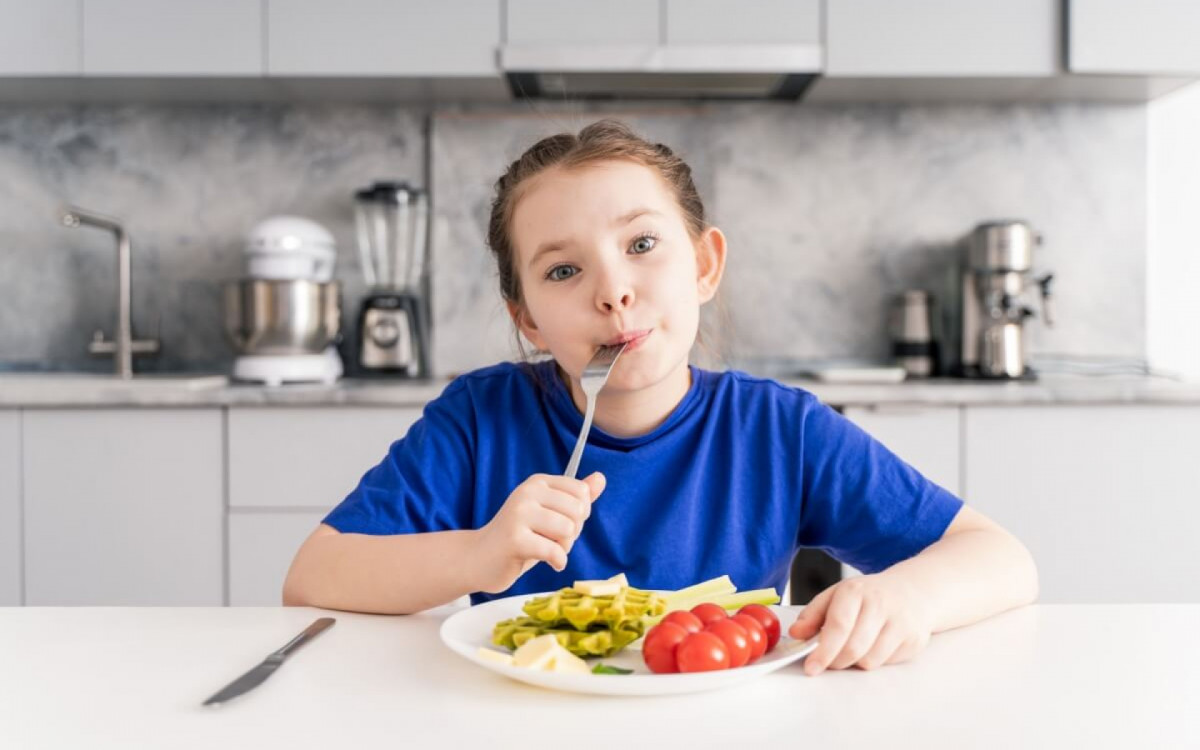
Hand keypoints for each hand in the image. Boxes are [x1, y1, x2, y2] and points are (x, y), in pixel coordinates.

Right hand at [473, 472, 605, 593]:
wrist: (479, 558)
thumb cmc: (520, 536)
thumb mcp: (549, 513)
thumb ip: (576, 497)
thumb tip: (601, 478)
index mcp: (537, 482)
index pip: (581, 491)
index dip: (580, 513)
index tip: (562, 523)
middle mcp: (527, 492)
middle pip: (578, 511)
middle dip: (573, 532)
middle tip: (553, 540)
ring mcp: (519, 514)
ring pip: (568, 529)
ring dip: (564, 547)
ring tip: (547, 549)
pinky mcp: (515, 539)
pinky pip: (554, 550)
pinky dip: (558, 561)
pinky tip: (551, 563)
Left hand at [788, 573, 932, 675]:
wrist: (913, 591)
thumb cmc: (869, 595)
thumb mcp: (837, 594)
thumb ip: (812, 614)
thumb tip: (796, 633)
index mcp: (856, 591)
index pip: (838, 626)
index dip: (823, 651)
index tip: (811, 667)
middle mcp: (880, 605)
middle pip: (853, 648)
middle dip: (836, 662)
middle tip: (829, 661)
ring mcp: (900, 623)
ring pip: (870, 661)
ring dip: (856, 663)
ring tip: (854, 647)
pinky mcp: (914, 640)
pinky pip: (886, 664)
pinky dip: (874, 661)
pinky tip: (875, 645)